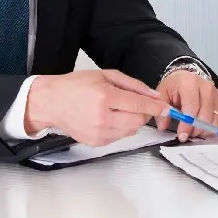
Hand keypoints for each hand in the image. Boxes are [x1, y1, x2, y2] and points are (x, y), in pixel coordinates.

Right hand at [25, 70, 168, 146]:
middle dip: (145, 113)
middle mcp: (102, 117)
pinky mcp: (96, 143)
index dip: (156, 107)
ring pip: (131, 131)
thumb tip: (154, 95)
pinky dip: (122, 128)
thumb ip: (133, 85)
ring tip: (121, 109)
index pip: (140, 105)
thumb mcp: (106, 75)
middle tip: (140, 104)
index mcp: (105, 97)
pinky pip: (119, 137)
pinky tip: (111, 118)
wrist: (51, 102)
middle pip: (139, 121)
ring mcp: (98, 133)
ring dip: (134, 121)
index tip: (167, 107)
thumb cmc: (77, 85)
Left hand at [155, 70, 217, 141]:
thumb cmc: (174, 87)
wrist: (185, 77)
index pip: (192, 107)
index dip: (187, 125)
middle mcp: (207, 87)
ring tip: (196, 132)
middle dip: (196, 130)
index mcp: (190, 83)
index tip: (182, 135)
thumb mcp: (162, 94)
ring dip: (207, 131)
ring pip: (217, 119)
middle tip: (187, 135)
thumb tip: (163, 126)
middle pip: (206, 116)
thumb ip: (162, 109)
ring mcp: (217, 95)